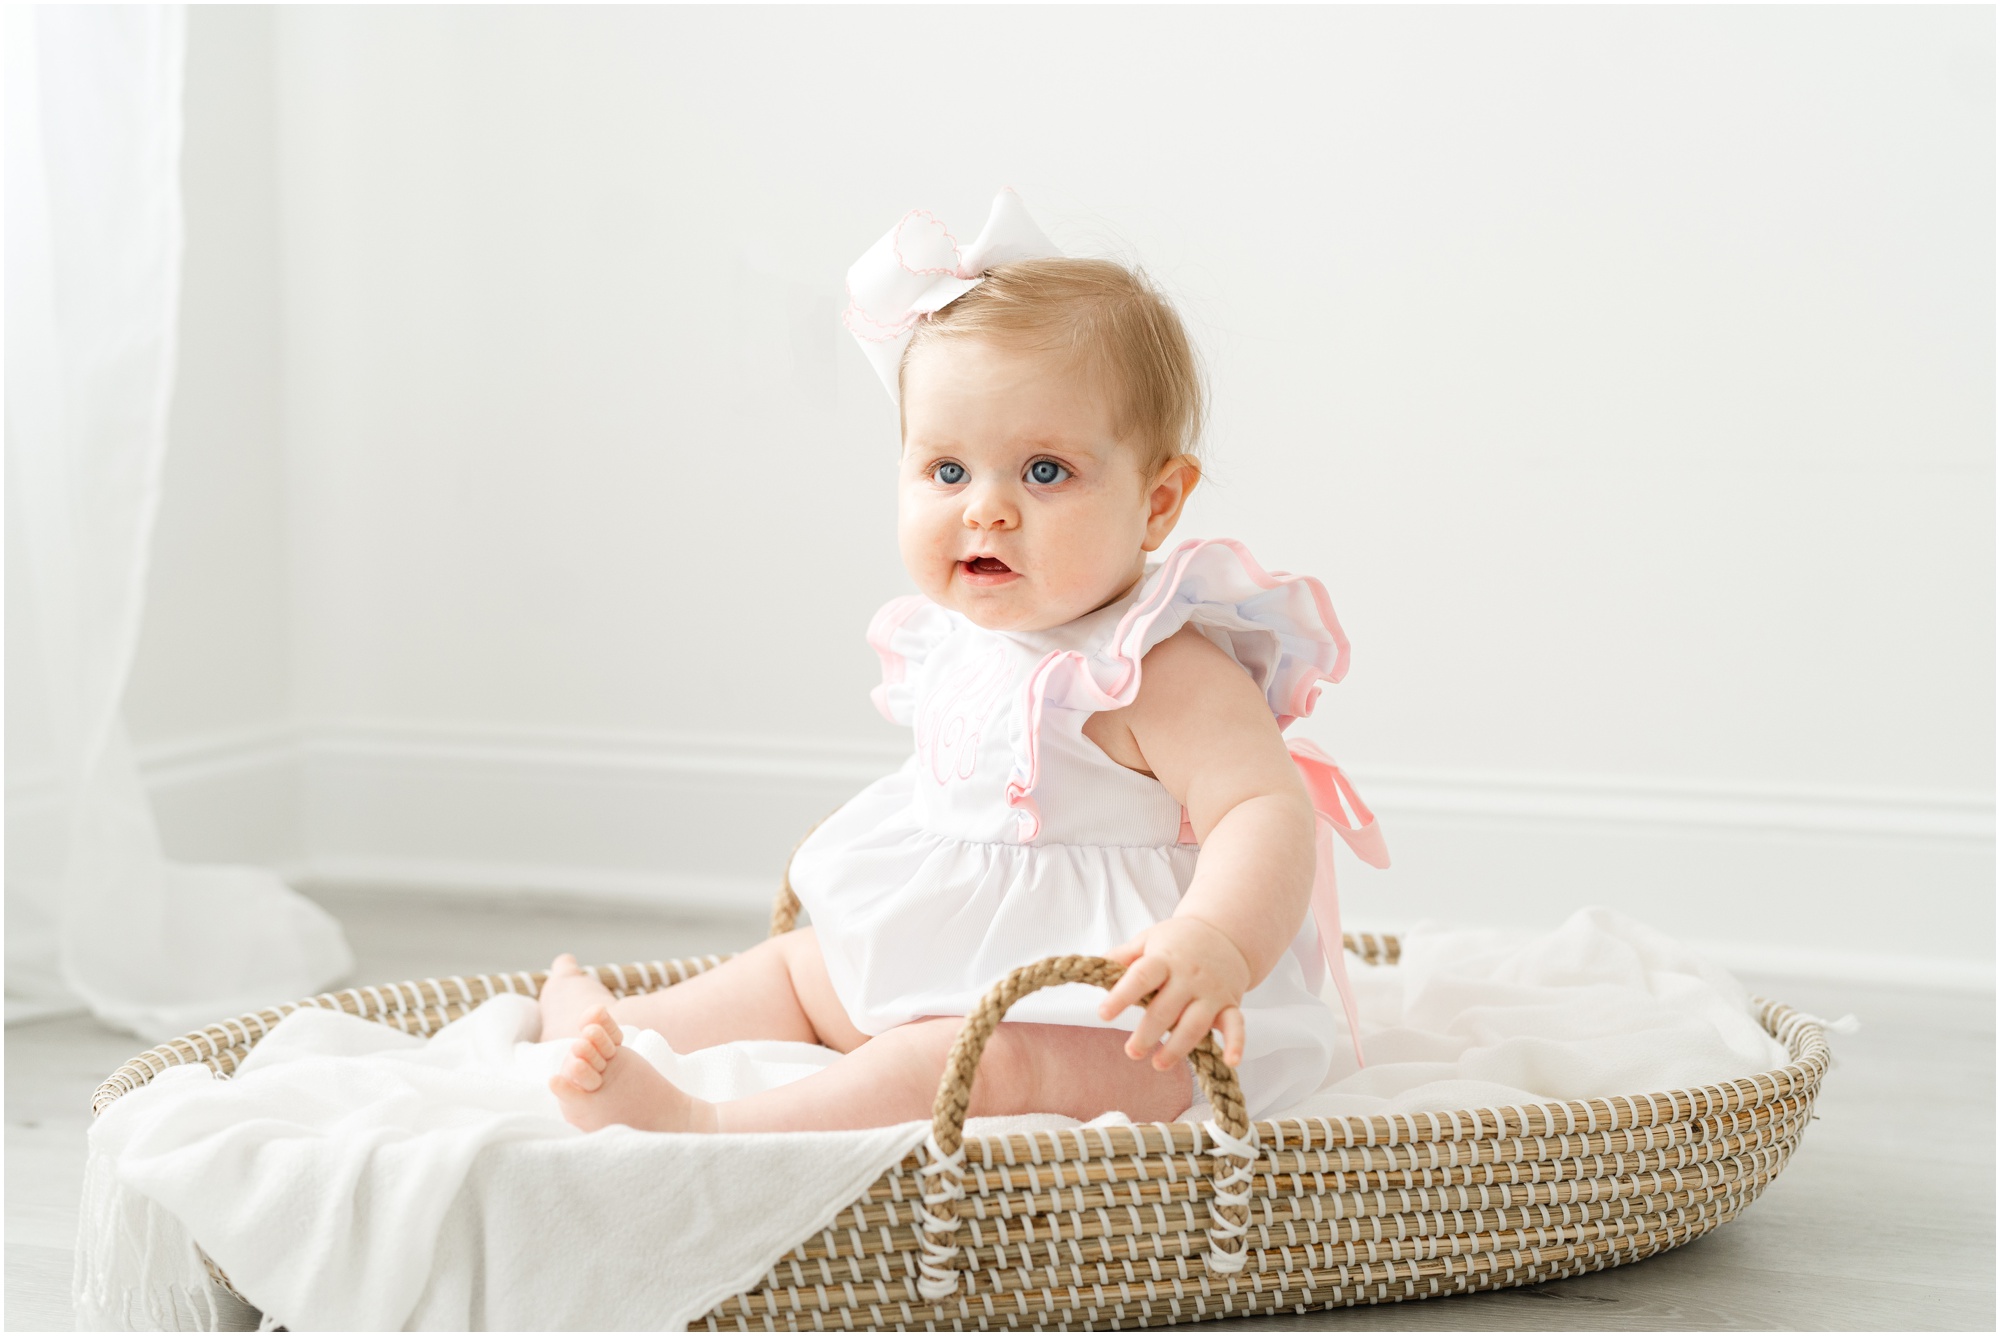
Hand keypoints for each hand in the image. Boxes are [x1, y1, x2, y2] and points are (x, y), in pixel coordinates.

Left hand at [1096, 916, 1250, 1068]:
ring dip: (1178, 1047)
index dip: (1122, 996)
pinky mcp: (1230, 1004)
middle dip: (1148, 1033)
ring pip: (1196, 1023)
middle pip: (1166, 1008)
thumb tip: (1093, 966)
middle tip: (1131, 1052)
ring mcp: (1212, 992)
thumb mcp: (1149, 939)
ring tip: (1158, 1064)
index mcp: (1164, 959)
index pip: (1141, 977)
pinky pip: (1236, 1025)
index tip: (1103, 1014)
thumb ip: (1123, 955)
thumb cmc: (1179, 940)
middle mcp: (1189, 976)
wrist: (1225, 932)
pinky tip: (1230, 1062)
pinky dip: (1236, 1043)